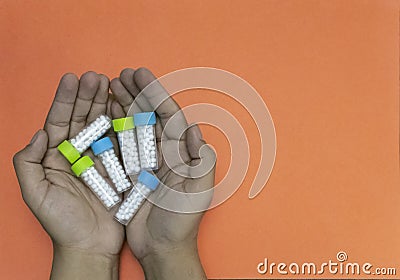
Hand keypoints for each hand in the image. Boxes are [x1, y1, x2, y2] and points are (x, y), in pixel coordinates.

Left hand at [13, 72, 123, 279]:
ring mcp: (98, 159)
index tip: (72, 78)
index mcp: (54, 157)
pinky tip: (123, 107)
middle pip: (80, 118)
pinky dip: (121, 124)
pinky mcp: (117, 167)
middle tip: (96, 76)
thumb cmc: (61, 223)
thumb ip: (29, 162)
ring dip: (104, 104)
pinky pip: (119, 142)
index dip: (64, 99)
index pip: (58, 121)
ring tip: (110, 84)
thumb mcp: (36, 194)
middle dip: (87, 96)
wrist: (89, 245)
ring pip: (101, 126)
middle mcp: (76, 154)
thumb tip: (40, 132)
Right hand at [110, 68, 215, 279]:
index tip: (142, 75)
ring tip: (110, 86)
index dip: (157, 94)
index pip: (169, 117)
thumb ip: (201, 162)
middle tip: (122, 74)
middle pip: (150, 116)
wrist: (161, 247)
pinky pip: (120, 145)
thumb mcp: (198, 193)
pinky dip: (112, 128)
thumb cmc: (182, 222)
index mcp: (181, 153)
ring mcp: (146, 161)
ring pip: (134, 126)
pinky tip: (102, 113)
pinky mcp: (130, 172)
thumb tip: (195, 130)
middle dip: (138, 93)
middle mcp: (164, 153)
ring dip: (123, 105)